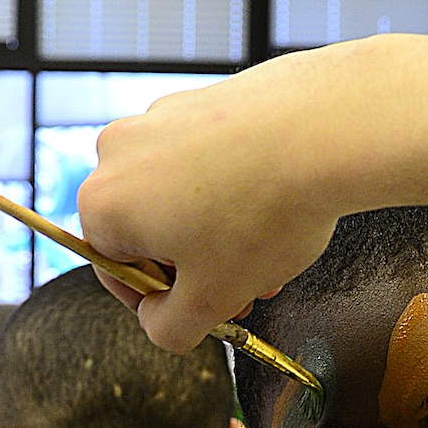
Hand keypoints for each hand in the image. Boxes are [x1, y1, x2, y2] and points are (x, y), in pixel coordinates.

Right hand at [78, 33, 427, 351]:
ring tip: (269, 255)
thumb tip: (159, 322)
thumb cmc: (262, 215)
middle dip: (197, 269)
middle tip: (244, 290)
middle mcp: (117, 153)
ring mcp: (159, 118)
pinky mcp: (200, 98)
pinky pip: (204, 162)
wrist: (324, 129)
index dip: (159, 303)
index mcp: (103, 205)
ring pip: (179, 198)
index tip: (198, 312)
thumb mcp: (211, 301)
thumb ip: (169, 329)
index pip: (114, 272)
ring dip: (218, 236)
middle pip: (148, 232)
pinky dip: (232, 191)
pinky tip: (274, 208)